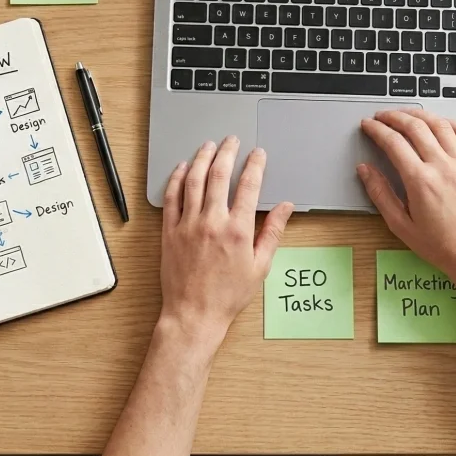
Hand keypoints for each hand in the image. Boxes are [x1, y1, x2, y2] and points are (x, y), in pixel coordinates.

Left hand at [159, 136, 293, 351]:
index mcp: (237, 230)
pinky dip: (176, 178)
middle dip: (227, 151)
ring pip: (194, 180)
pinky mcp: (170, 231)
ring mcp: (188, 224)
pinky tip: (182, 168)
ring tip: (209, 145)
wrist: (194, 315)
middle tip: (232, 140)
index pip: (249, 186)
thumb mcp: (260, 266)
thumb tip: (286, 207)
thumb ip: (273, 232)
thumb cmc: (228, 295)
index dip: (255, 164)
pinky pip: (171, 197)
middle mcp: (212, 222)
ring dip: (202, 158)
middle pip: (220, 174)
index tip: (257, 154)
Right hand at [358, 109, 455, 288]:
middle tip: (381, 116)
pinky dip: (452, 123)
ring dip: (419, 114)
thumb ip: (380, 193)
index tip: (368, 125)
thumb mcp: (400, 225)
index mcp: (420, 181)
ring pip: (440, 125)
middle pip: (415, 126)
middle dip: (393, 116)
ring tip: (406, 114)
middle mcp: (442, 167)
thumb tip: (364, 169)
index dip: (376, 129)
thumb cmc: (440, 246)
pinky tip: (440, 122)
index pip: (393, 142)